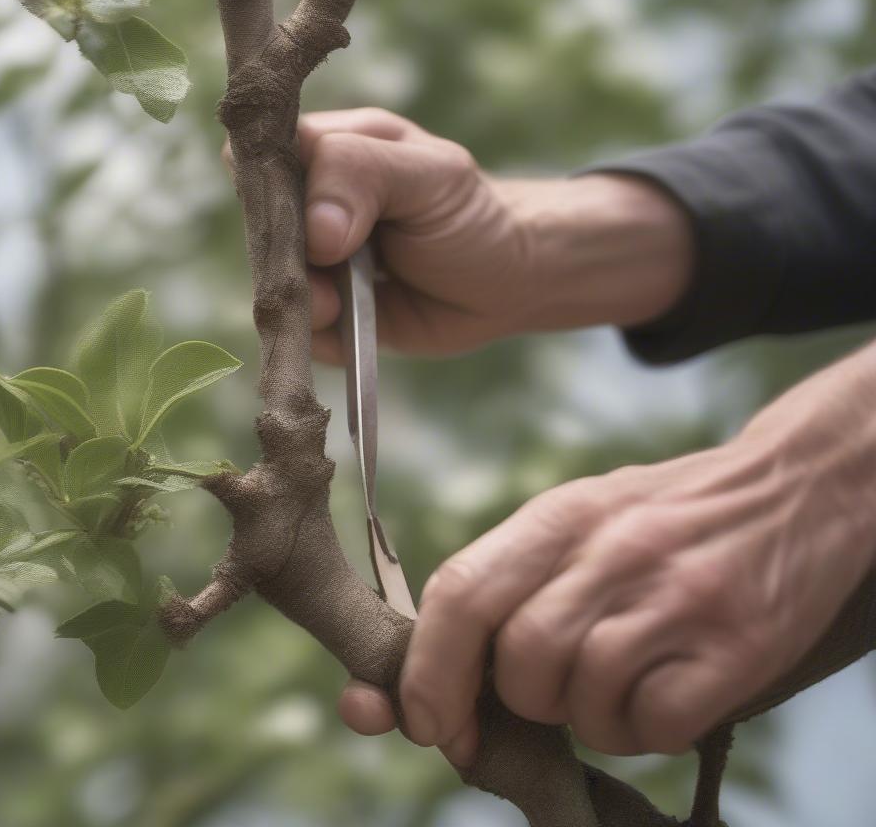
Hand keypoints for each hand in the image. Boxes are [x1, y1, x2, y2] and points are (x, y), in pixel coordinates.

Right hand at [298, 108, 693, 361]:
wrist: (510, 282)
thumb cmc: (471, 213)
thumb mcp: (431, 175)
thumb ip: (364, 174)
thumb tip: (314, 230)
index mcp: (330, 150)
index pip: (261, 151)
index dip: (262, 178)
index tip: (293, 211)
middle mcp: (311, 205)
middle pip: (259, 225)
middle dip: (285, 253)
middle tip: (331, 263)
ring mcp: (315, 264)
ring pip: (271, 282)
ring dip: (300, 299)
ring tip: (338, 304)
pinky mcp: (327, 314)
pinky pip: (298, 329)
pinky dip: (315, 334)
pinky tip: (348, 327)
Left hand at [339, 342, 875, 761]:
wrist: (794, 488)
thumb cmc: (666, 517)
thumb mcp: (582, 518)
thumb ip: (514, 582)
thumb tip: (442, 682)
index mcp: (560, 515)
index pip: (462, 591)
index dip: (427, 668)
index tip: (423, 719)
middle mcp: (609, 551)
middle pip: (518, 659)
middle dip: (519, 699)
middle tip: (552, 689)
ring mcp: (672, 598)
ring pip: (578, 700)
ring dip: (586, 714)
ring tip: (620, 679)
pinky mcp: (732, 648)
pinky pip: (650, 726)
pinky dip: (643, 728)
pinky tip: (663, 691)